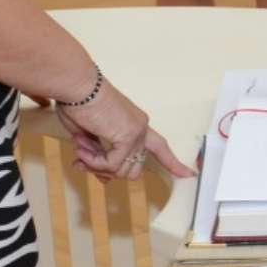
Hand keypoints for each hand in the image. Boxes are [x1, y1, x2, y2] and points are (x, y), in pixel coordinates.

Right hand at [59, 79, 192, 182]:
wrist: (77, 86)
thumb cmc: (79, 104)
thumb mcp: (90, 137)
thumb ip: (101, 157)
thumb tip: (105, 179)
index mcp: (135, 124)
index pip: (160, 147)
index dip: (173, 163)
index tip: (188, 174)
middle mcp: (141, 129)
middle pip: (133, 170)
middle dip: (106, 171)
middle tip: (83, 162)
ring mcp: (137, 133)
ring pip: (121, 171)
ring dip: (95, 165)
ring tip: (81, 148)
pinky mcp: (128, 137)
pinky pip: (111, 165)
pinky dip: (93, 161)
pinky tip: (82, 148)